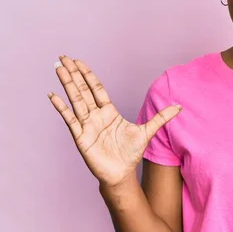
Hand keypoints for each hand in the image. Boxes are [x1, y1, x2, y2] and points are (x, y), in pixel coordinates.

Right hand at [48, 55, 181, 187]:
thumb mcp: (148, 132)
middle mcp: (95, 116)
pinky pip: (70, 119)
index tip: (79, 62)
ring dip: (67, 84)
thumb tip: (179, 107)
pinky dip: (61, 107)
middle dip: (74, 74)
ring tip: (58, 68)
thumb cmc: (131, 153)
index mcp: (109, 112)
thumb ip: (162, 118)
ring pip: (75, 100)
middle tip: (64, 57)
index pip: (96, 89)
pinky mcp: (81, 137)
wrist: (121, 174)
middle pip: (83, 90)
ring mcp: (87, 125)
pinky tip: (53, 95)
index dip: (88, 75)